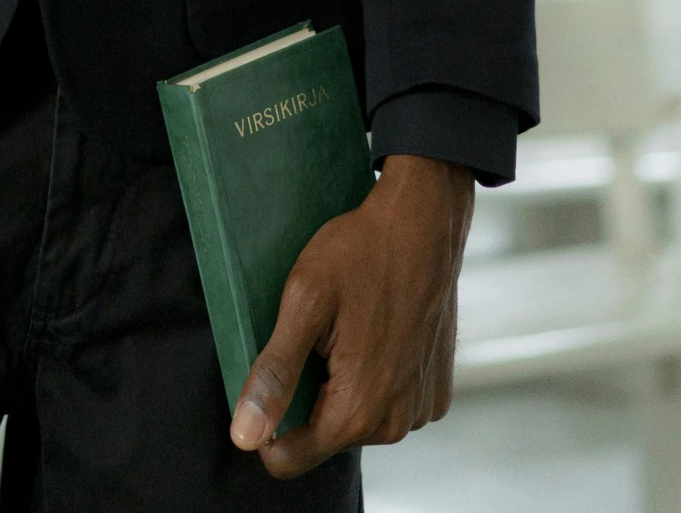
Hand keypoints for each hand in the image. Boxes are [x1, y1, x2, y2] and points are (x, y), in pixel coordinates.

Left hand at [229, 154, 472, 476]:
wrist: (423, 222)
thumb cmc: (361, 252)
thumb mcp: (304, 302)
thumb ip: (274, 375)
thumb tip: (244, 437)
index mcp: (357, 411)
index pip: (287, 458)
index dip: (266, 420)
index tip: (272, 370)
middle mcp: (395, 424)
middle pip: (323, 435)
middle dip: (310, 391)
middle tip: (317, 332)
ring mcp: (420, 410)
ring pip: (355, 418)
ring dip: (342, 382)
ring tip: (349, 326)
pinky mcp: (436, 393)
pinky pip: (388, 402)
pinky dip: (375, 374)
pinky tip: (376, 330)